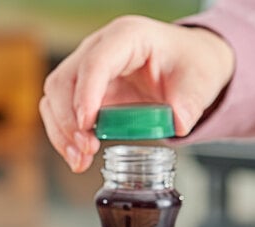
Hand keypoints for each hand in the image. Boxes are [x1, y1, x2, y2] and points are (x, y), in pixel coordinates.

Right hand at [39, 15, 234, 171]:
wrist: (185, 67)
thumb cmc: (189, 65)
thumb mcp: (200, 80)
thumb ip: (190, 103)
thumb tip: (177, 124)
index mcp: (128, 37)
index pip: (96, 61)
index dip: (87, 94)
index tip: (87, 125)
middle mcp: (98, 50)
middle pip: (64, 81)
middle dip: (68, 121)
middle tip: (87, 149)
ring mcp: (85, 72)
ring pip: (54, 99)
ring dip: (61, 134)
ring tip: (80, 160)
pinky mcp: (81, 94)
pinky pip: (59, 115)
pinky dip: (64, 139)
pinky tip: (79, 158)